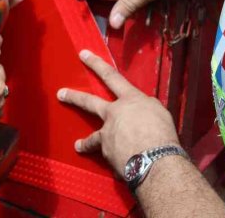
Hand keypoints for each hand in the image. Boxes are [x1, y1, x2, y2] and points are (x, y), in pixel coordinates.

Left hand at [57, 50, 178, 176]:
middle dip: (74, 97)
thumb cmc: (163, 133)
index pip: (112, 76)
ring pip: (92, 137)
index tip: (83, 54)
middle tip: (61, 94)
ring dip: (85, 143)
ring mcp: (107, 133)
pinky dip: (115, 164)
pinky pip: (110, 158)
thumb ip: (147, 108)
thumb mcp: (160, 113)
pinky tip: (119, 169)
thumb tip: (142, 111)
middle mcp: (114, 113)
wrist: (155, 159)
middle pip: (90, 102)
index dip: (96, 64)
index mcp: (130, 100)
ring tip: (78, 146)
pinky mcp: (106, 152)